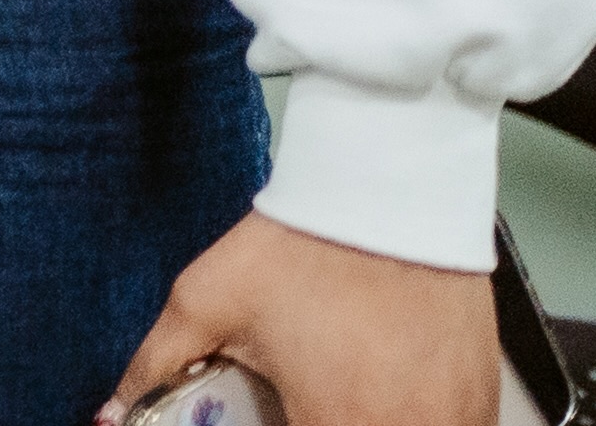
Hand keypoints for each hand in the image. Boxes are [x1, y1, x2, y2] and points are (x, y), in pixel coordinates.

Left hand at [101, 211, 492, 425]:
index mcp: (339, 424)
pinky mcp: (483, 403)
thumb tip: (112, 412)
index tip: (281, 418)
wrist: (390, 193)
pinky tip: (385, 396)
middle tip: (303, 405)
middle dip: (320, 423)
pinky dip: (414, 420)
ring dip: (368, 424)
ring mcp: (454, 422)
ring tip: (343, 394)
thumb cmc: (301, 247)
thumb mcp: (208, 300)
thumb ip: (156, 366)